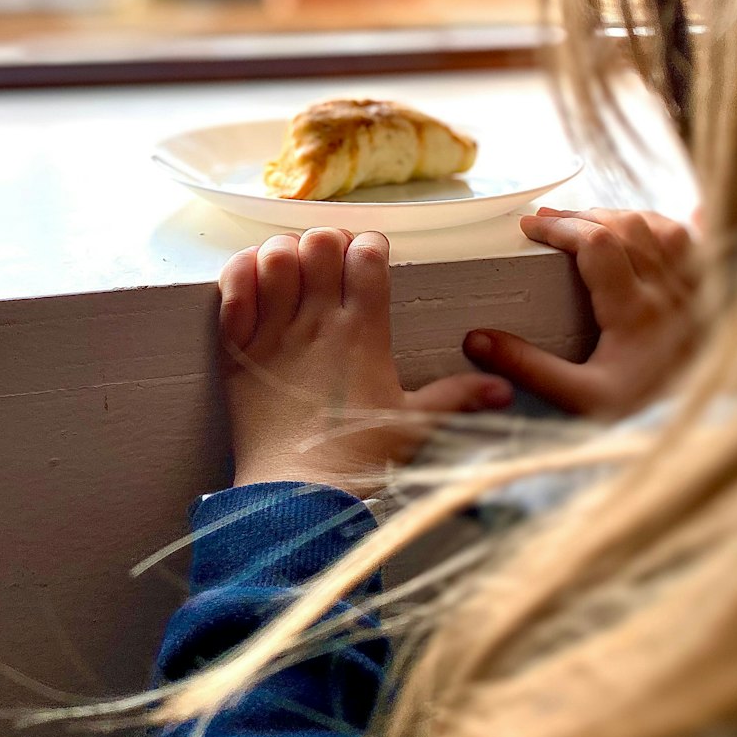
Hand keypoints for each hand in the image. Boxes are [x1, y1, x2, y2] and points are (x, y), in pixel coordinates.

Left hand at [220, 229, 512, 496]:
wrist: (299, 495)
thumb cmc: (359, 460)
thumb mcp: (416, 425)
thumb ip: (458, 397)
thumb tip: (503, 390)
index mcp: (364, 333)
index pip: (368, 255)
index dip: (369, 245)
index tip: (370, 258)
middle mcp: (318, 323)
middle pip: (321, 242)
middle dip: (328, 241)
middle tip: (331, 262)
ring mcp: (274, 332)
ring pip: (276, 255)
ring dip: (285, 251)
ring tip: (293, 268)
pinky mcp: (237, 349)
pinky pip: (232, 287)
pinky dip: (241, 270)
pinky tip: (254, 277)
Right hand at [463, 208, 698, 418]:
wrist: (702, 426)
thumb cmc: (644, 414)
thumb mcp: (580, 399)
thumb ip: (530, 368)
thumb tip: (478, 340)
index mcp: (635, 310)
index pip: (596, 243)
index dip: (559, 227)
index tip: (529, 227)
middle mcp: (668, 290)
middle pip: (624, 225)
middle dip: (581, 217)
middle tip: (548, 223)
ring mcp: (693, 288)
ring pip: (658, 226)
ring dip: (618, 218)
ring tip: (586, 223)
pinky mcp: (708, 294)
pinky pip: (693, 239)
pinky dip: (663, 225)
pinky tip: (646, 225)